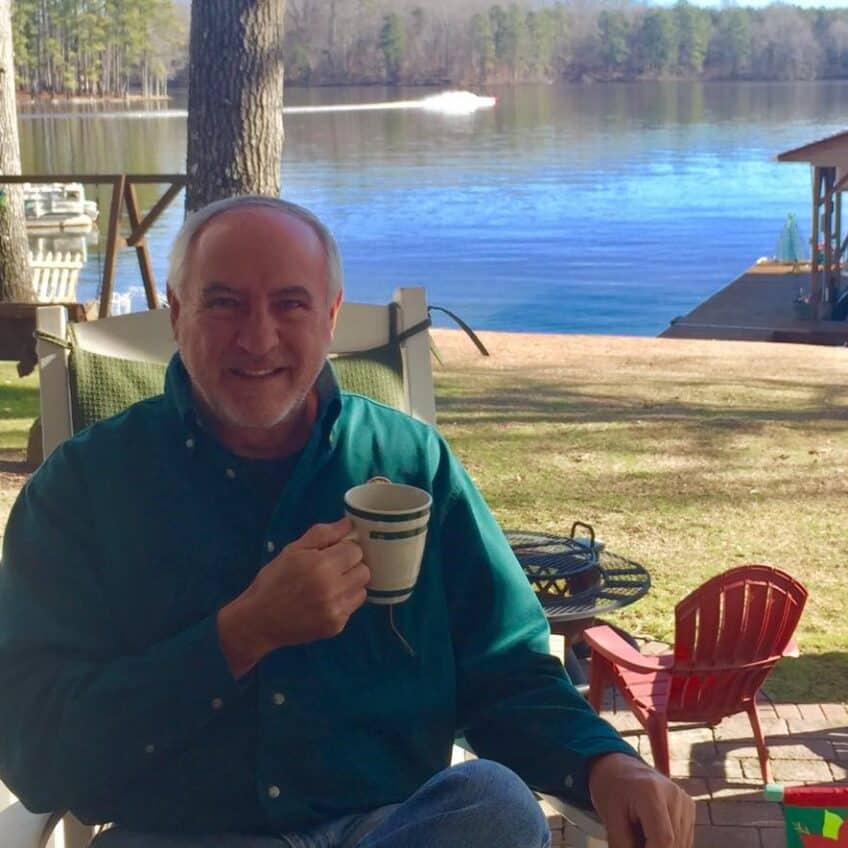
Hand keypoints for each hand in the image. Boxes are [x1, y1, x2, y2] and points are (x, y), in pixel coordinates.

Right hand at [218, 518, 369, 676]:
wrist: (258, 620)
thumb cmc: (273, 581)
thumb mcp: (292, 550)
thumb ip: (323, 534)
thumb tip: (349, 524)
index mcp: (321, 565)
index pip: (355, 550)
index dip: (344, 549)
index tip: (332, 553)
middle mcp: (333, 589)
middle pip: (364, 570)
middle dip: (351, 566)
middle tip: (333, 568)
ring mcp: (336, 610)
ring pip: (362, 589)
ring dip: (351, 584)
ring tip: (330, 585)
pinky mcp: (336, 626)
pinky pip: (352, 607)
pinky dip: (343, 601)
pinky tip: (325, 601)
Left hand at [588, 753, 694, 847]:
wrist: (618, 766)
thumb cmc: (611, 789)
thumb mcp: (609, 817)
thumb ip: (623, 846)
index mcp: (651, 791)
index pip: (664, 839)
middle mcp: (675, 794)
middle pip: (674, 844)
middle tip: (634, 841)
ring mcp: (685, 800)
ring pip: (681, 845)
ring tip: (639, 836)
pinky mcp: (689, 807)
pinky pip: (683, 839)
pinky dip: (668, 845)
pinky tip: (650, 835)